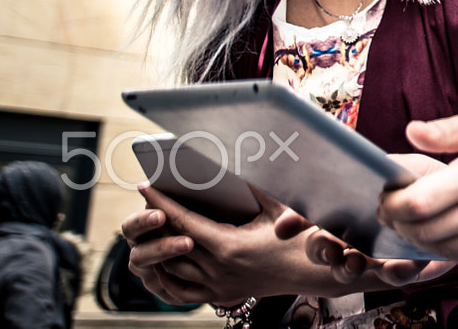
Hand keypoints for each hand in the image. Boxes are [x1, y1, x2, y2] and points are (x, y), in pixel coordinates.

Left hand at [126, 184, 320, 300]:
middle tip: (147, 201)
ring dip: (159, 248)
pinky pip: (181, 292)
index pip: (183, 221)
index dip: (162, 202)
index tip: (146, 186)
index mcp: (228, 246)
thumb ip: (255, 187)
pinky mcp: (219, 296)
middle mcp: (217, 270)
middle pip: (172, 243)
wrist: (311, 273)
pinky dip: (167, 278)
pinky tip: (164, 263)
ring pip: (171, 269)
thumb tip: (236, 162)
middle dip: (156, 221)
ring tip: (153, 228)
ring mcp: (216, 286)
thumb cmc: (298, 238)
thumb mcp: (277, 208)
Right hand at [275, 156, 453, 286]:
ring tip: (355, 260)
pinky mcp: (406, 264)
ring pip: (351, 267)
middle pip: (323, 248)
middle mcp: (357, 233)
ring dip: (348, 267)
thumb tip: (336, 166)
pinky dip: (394, 272)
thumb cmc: (423, 176)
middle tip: (329, 247)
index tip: (284, 228)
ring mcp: (378, 251)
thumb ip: (367, 168)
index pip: (311, 216)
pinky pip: (395, 275)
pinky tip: (397, 264)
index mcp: (348, 207)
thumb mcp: (392, 164)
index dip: (294, 222)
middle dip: (320, 250)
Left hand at [377, 111, 457, 264]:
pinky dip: (452, 249)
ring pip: (446, 249)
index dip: (394, 206)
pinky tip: (449, 232)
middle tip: (395, 214)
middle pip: (427, 231)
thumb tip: (411, 132)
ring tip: (420, 222)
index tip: (386, 200)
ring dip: (424, 238)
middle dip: (402, 224)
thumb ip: (448, 130)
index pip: (420, 203)